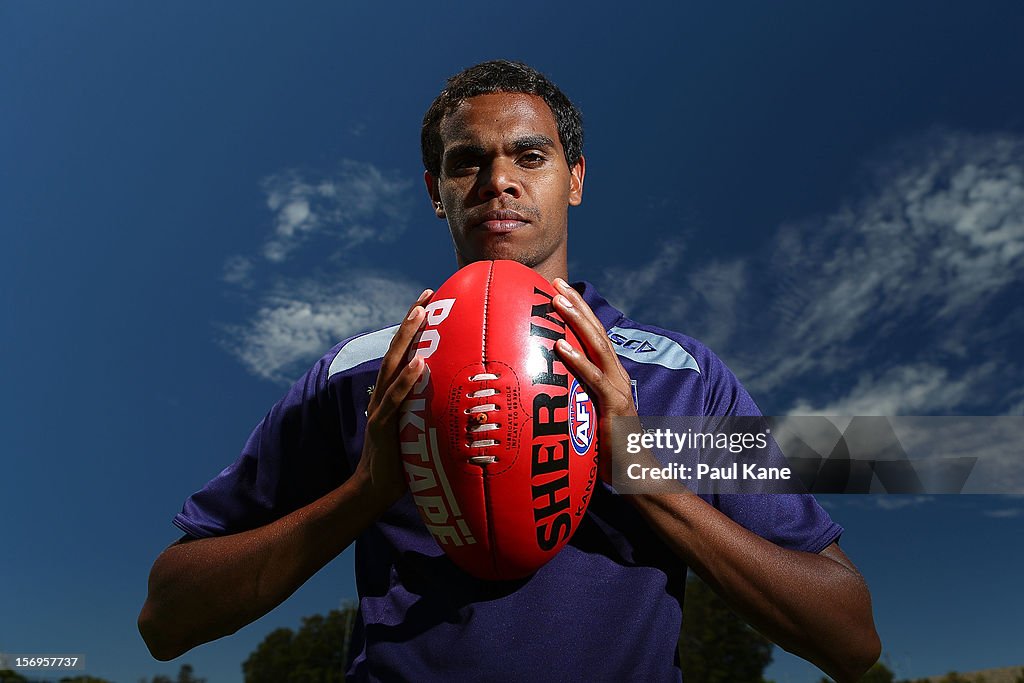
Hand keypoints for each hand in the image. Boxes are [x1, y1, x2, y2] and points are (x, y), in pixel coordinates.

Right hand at [354, 288, 431, 504]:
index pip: (403, 351)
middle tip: (427, 295)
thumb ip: (433, 411)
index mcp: (392, 392)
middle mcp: (384, 393)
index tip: (430, 299)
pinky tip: (419, 362)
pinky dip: (407, 379)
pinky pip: (395, 398)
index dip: (413, 325)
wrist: (375, 490)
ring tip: (421, 314)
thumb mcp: (420, 429)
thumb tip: (471, 402)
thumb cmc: (403, 461)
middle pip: (396, 349)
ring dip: (407, 338)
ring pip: (393, 365)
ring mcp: (380, 407)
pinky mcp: (381, 426)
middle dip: (411, 321)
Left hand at [550, 279, 640, 482]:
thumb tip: (547, 391)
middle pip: (596, 331)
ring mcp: (617, 389)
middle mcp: (617, 375)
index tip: (559, 290)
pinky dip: (577, 360)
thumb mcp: (589, 416)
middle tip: (555, 282)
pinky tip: (559, 346)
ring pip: (597, 346)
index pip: (595, 335)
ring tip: (556, 300)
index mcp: (611, 375)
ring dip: (576, 321)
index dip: (579, 311)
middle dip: (576, 304)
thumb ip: (575, 399)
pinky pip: (593, 379)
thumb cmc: (609, 450)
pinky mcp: (614, 406)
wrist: (637, 474)